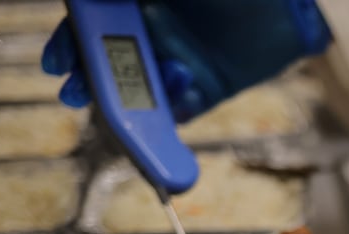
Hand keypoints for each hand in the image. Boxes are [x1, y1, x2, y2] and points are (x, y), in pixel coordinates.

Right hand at [42, 0, 330, 122]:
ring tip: (138, 93)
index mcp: (138, 4)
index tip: (58, 65)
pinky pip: (184, 107)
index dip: (70, 45)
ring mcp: (182, 61)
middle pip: (109, 64)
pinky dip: (175, 107)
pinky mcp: (210, 87)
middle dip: (90, 82)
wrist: (290, 6)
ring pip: (144, 92)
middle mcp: (155, 33)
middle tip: (78, 95)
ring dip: (131, 102)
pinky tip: (181, 90)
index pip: (92, 27)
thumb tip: (86, 3)